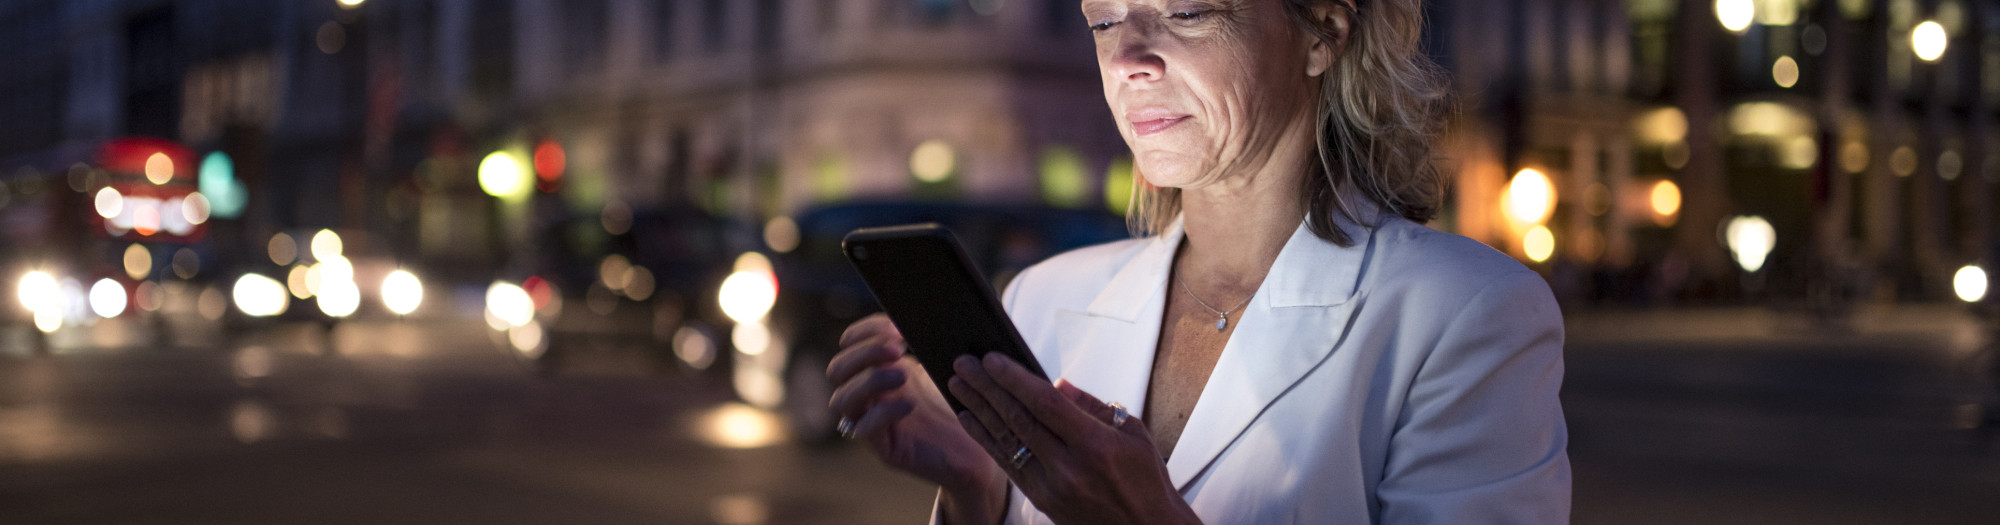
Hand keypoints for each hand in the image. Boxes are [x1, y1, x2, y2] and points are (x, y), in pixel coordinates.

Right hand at [828, 314, 1005, 522]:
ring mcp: (872, 423)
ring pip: (841, 400)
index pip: (848, 344)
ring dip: (869, 380)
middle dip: (865, 353)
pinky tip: (909, 405)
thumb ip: (925, 340)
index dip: (864, 332)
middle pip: (837, 369)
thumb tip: (922, 308)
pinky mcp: (884, 449)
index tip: (895, 326)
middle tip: (899, 349)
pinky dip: (882, 412)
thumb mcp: (940, 365)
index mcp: (878, 369)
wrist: (978, 448)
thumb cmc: (959, 404)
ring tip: (903, 375)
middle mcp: (868, 396)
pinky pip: (862, 430)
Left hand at [948, 353, 1200, 524]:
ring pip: (1007, 442)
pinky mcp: (1043, 501)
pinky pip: (1008, 465)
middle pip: (1018, 419)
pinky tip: (970, 421)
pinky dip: (986, 440)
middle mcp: (1069, 468)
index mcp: (1095, 445)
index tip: (992, 359)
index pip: (1045, 403)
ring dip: (978, 411)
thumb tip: (1058, 384)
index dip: (1014, 378)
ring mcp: (1052, 488)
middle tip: (963, 364)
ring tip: (958, 387)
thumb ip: (1092, 407)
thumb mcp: (1133, 433)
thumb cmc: (1146, 480)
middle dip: (987, 388)